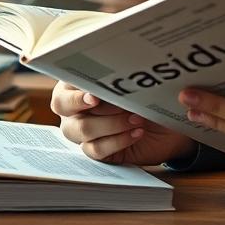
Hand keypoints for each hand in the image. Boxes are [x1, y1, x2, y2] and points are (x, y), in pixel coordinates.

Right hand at [52, 80, 195, 164]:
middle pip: (65, 109)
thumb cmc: (141, 94)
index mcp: (74, 85)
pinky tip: (137, 133)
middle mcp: (72, 108)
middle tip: (122, 106)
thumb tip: (119, 75)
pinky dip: (118, 141)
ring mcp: (79, 131)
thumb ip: (119, 77)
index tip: (95, 97)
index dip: (75, 95)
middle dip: (98, 108)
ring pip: (82, 129)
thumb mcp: (133, 82)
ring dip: (112, 124)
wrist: (161, 122)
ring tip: (137, 118)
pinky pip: (96, 149)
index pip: (63, 89)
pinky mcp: (93, 149)